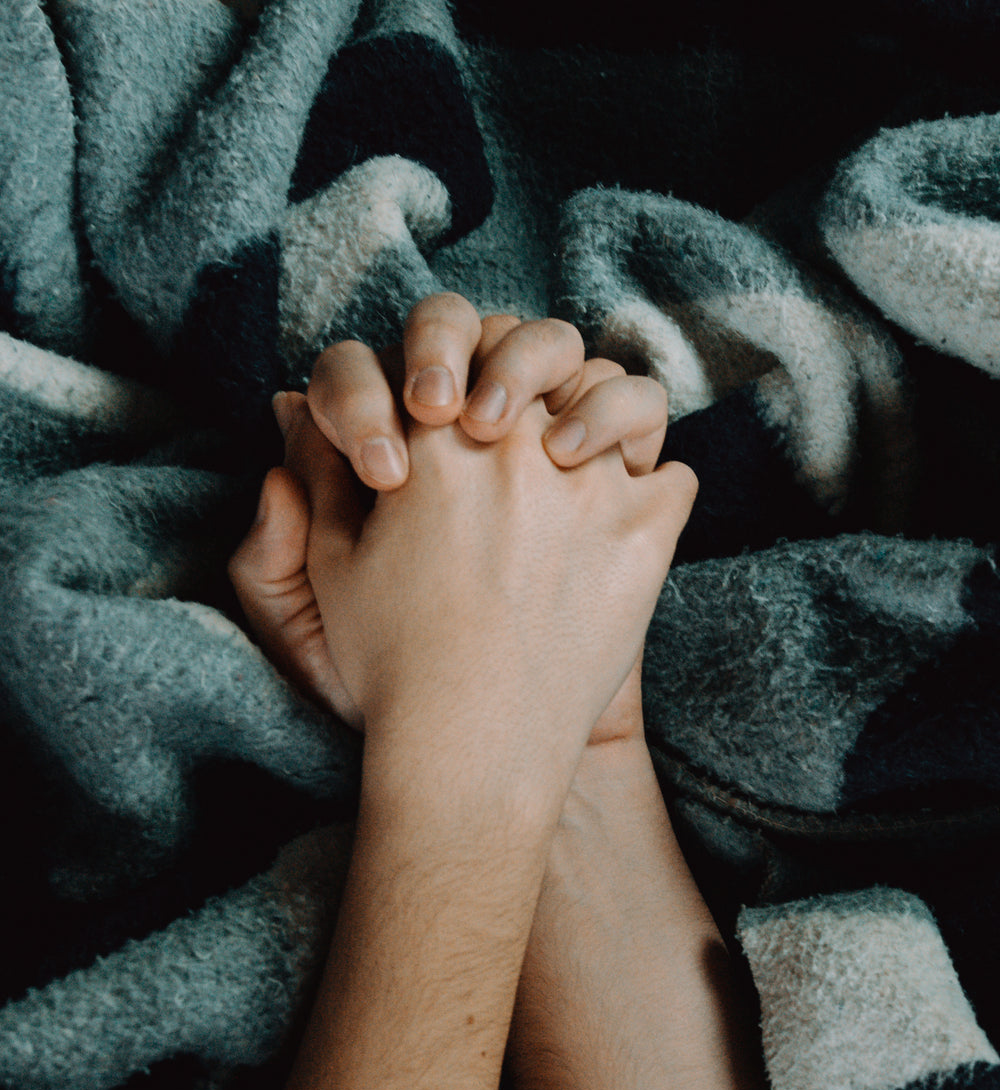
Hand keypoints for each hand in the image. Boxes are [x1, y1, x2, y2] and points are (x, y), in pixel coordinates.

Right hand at [230, 299, 692, 748]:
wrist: (471, 750)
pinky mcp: (647, 533)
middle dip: (533, 372)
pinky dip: (656, 488)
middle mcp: (518, 442)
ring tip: (582, 460)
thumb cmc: (390, 664)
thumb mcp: (331, 566)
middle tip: (526, 427)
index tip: (460, 415)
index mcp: (433, 437)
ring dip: (606, 414)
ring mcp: (593, 482)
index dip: (460, 362)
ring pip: (622, 396)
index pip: (460, 338)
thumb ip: (320, 474)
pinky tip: (627, 516)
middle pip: (545, 350)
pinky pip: (675, 475)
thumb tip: (294, 402)